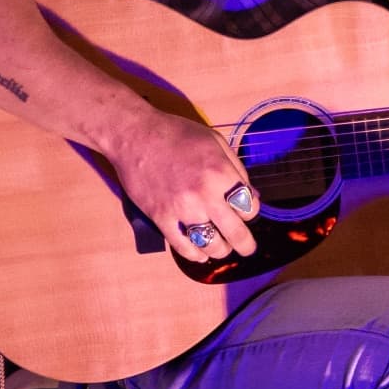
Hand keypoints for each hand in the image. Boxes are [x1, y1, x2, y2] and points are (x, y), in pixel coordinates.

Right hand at [109, 106, 260, 264]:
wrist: (135, 135)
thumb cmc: (176, 133)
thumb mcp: (215, 141)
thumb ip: (236, 169)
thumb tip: (252, 195)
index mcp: (221, 173)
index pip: (249, 207)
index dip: (251, 211)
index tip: (245, 212)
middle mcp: (205, 195)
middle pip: (236, 233)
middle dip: (245, 245)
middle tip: (247, 248)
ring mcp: (182, 209)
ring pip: (211, 245)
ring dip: (220, 250)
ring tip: (221, 248)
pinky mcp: (161, 218)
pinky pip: (182, 246)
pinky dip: (194, 254)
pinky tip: (199, 253)